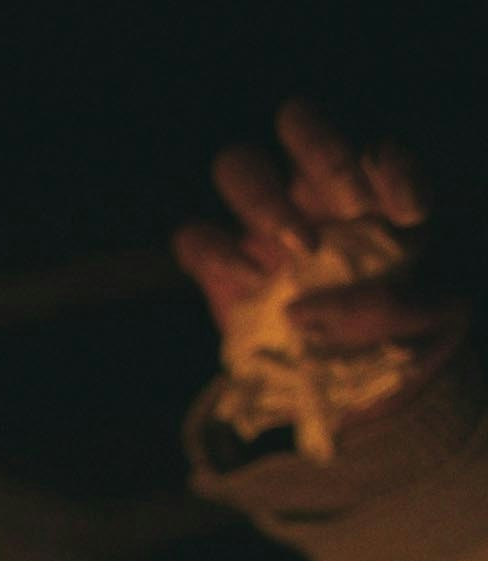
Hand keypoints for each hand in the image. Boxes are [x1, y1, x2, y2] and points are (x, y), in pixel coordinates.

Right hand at [185, 102, 459, 402]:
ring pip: (239, 163)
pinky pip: (194, 236)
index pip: (378, 147)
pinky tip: (255, 283)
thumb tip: (330, 305)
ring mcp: (262, 223)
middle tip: (348, 209)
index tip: (410, 214)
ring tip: (298, 253)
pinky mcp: (218, 265)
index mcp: (375, 188)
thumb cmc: (398, 332)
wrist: (350, 379)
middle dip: (320, 151)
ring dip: (265, 200)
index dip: (392, 167)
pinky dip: (217, 253)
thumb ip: (399, 303)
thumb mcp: (428, 319)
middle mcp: (315, 190)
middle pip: (298, 119)